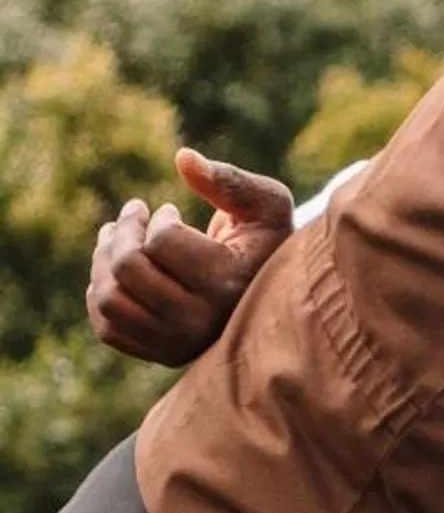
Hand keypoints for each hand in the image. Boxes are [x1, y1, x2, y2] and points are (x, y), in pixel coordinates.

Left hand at [88, 148, 295, 364]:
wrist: (273, 298)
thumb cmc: (267, 242)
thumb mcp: (264, 204)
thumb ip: (229, 179)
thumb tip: (182, 157)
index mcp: (231, 281)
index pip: (162, 242)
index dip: (157, 218)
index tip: (170, 211)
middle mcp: (205, 320)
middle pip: (128, 268)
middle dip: (122, 231)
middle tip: (131, 214)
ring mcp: (181, 343)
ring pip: (109, 297)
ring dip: (103, 260)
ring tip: (116, 238)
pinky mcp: (163, 355)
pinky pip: (106, 326)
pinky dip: (101, 293)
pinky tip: (118, 273)